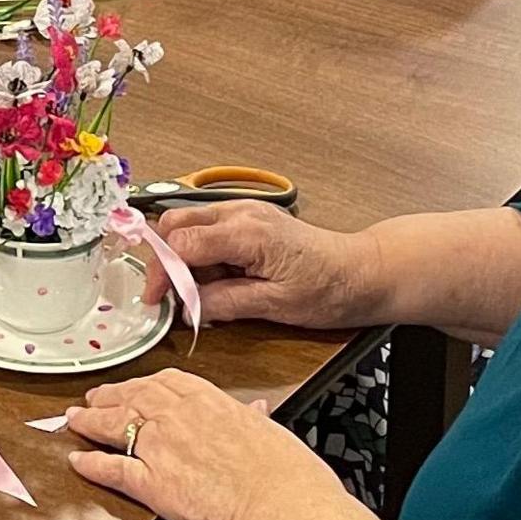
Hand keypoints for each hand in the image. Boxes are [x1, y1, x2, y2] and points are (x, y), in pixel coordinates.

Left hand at [61, 368, 323, 519]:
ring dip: (90, 422)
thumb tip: (259, 409)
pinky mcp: (150, 482)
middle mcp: (178, 417)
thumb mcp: (272, 433)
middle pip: (133, 398)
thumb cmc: (285, 476)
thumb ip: (256, 420)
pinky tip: (77, 462)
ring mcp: (160, 446)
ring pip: (115, 426)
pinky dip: (91, 465)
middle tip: (93, 398)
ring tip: (75, 420)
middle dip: (110, 397)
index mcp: (210, 401)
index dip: (144, 384)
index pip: (167, 383)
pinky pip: (112, 469)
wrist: (278, 505)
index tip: (135, 386)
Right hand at [145, 202, 372, 328]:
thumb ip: (225, 303)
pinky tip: (212, 278)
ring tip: (193, 290)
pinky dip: (199, 252)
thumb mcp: (275, 305)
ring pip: (188, 222)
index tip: (157, 300)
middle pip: (176, 223)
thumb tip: (187, 308)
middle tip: (167, 295)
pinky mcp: (250, 218)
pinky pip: (208, 227)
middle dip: (163, 260)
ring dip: (180, 256)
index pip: (181, 243)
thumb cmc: (329, 288)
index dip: (161, 273)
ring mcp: (245, 211)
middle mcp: (241, 212)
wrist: (363, 272)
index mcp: (247, 232)